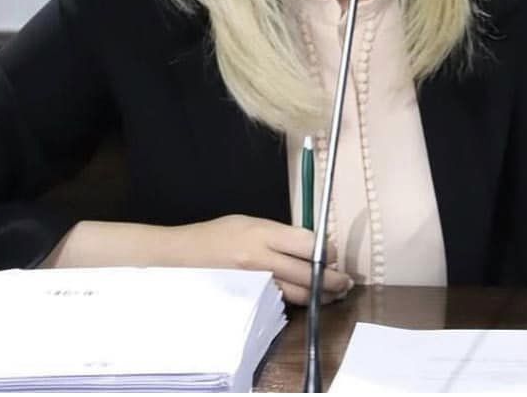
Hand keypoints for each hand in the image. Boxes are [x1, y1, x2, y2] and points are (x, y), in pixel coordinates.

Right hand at [166, 214, 352, 305]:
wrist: (180, 257)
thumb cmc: (217, 235)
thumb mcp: (250, 222)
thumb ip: (282, 234)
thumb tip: (314, 244)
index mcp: (262, 234)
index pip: (307, 243)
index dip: (327, 250)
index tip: (335, 253)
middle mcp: (261, 260)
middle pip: (308, 274)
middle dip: (333, 279)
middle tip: (346, 281)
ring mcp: (255, 284)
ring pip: (298, 294)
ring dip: (321, 294)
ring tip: (336, 293)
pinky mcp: (249, 300)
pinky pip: (281, 303)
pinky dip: (298, 300)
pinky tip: (308, 298)